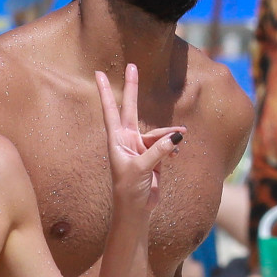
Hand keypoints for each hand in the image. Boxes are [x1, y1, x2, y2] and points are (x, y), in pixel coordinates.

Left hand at [95, 65, 184, 209]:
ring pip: (158, 133)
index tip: (98, 73)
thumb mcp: (142, 169)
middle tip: (132, 66)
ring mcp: (140, 147)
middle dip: (133, 88)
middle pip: (131, 108)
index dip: (106, 92)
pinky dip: (172, 147)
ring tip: (178, 145)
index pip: (110, 110)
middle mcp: (127, 140)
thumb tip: (176, 137)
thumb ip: (158, 150)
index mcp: (117, 141)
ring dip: (168, 137)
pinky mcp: (152, 156)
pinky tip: (176, 155)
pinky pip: (166, 144)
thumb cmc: (129, 191)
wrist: (136, 210)